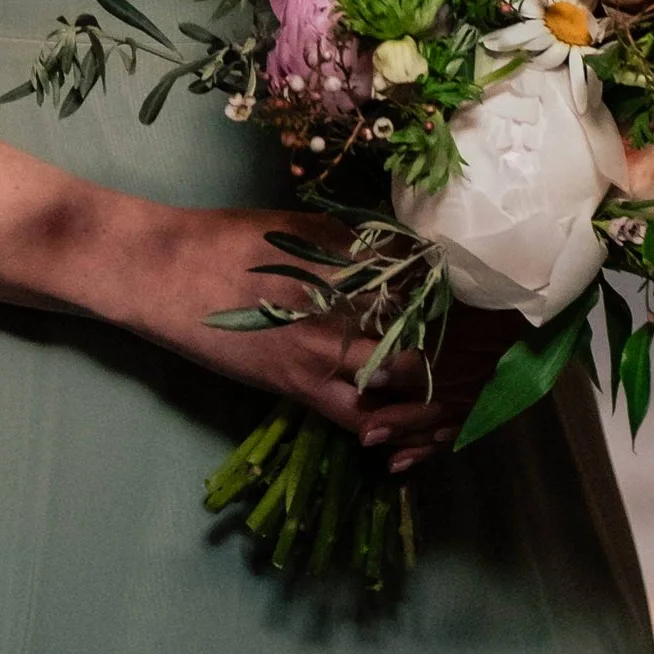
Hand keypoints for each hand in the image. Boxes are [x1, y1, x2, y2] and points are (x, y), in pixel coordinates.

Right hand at [110, 207, 511, 462]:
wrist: (164, 274)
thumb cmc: (227, 238)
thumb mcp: (296, 226)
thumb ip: (353, 241)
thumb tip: (405, 249)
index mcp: (346, 262)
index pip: (422, 282)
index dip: (459, 297)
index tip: (489, 304)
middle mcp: (343, 309)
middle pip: (423, 334)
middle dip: (459, 346)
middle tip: (487, 352)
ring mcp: (322, 353)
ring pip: (399, 382)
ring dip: (429, 386)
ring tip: (457, 388)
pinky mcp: (297, 387)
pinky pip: (356, 418)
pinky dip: (384, 425)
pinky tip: (403, 427)